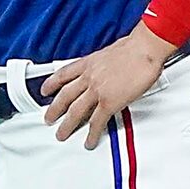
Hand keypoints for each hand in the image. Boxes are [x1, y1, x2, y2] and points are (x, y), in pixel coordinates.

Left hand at [39, 24, 183, 147]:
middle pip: (65, 96)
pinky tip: (89, 141)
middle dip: (54, 109)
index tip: (45, 90)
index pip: (63, 74)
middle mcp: (89, 76)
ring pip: (75, 111)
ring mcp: (97, 90)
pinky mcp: (109, 102)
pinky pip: (97, 121)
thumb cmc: (135, 47)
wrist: (144, 48)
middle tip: (48, 118)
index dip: (51, 83)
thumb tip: (108, 67)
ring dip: (67, 125)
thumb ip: (104, 63)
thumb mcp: (110, 51)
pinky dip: (92, 134)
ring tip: (61, 134)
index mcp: (89, 63)